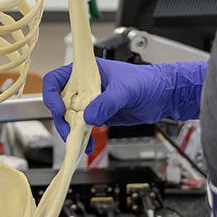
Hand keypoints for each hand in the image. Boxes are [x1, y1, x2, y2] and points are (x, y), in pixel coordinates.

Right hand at [42, 59, 205, 146]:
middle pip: (60, 102)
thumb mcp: (125, 90)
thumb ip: (106, 103)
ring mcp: (91, 102)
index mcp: (87, 72)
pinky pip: (83, 128)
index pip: (57, 78)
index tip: (60, 109)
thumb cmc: (147, 82)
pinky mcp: (99, 115)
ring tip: (79, 141)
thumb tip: (88, 118)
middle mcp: (85, 86)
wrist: (164, 96)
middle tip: (70, 131)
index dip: (52, 94)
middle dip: (61, 119)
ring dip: (71, 131)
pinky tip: (88, 145)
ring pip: (70, 117)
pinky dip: (83, 138)